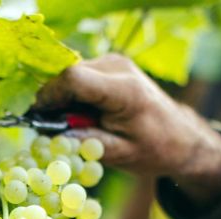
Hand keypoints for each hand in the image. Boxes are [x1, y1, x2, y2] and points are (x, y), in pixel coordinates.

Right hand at [36, 54, 220, 206]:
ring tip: (75, 125)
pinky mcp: (109, 65)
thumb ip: (85, 142)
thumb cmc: (155, 149)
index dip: (50, 97)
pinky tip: (83, 116)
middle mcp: (117, 67)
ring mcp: (113, 62)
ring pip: (70, 75)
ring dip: (64, 100)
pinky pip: (79, 76)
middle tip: (56, 130)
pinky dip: (73, 96)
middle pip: (68, 75)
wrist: (180, 136)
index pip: (74, 79)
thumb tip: (49, 137)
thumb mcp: (119, 154)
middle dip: (55, 102)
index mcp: (124, 90)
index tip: (40, 121)